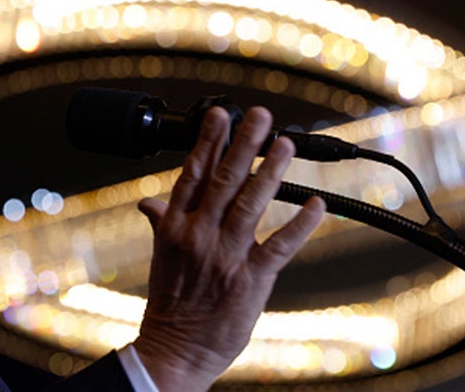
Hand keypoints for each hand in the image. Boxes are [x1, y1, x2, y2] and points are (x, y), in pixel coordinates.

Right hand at [132, 106, 324, 390]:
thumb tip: (148, 203)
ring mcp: (224, 257)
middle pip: (223, 180)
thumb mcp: (161, 257)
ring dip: (271, 172)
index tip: (221, 115)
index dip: (208, 142)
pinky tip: (316, 203)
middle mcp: (198, 236)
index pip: (193, 174)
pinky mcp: (249, 279)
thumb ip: (162, 223)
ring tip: (285, 144)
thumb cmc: (171, 302)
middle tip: (262, 116)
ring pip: (251, 204)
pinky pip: (280, 246)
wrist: (175, 348)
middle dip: (244, 144)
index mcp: (175, 226)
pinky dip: (300, 224)